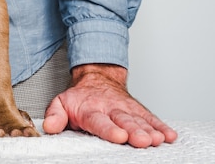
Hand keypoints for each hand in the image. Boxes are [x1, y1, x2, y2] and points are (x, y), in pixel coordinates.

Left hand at [43, 64, 177, 147]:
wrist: (97, 78)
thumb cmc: (80, 98)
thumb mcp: (61, 103)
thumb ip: (55, 115)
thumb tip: (49, 127)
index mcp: (90, 109)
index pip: (99, 121)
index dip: (109, 129)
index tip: (118, 135)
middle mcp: (111, 109)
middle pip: (124, 121)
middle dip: (134, 131)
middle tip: (142, 140)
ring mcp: (127, 110)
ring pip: (139, 121)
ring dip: (149, 130)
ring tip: (157, 139)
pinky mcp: (139, 111)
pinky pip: (151, 118)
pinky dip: (161, 126)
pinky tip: (169, 135)